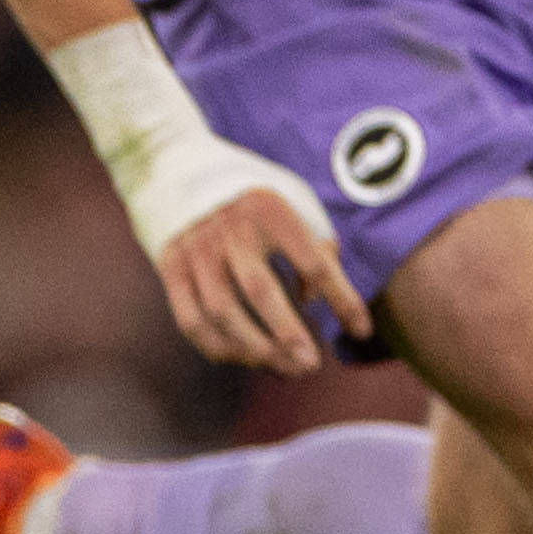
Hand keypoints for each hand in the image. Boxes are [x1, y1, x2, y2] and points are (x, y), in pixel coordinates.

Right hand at [158, 183, 370, 374]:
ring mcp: (195, 249)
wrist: (179, 167)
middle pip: (260, 290)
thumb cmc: (253, 198)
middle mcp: (229, 228)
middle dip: (288, 333)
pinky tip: (243, 358)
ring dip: (254, 348)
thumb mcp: (293, 203)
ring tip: (282, 367)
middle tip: (312, 365)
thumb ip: (314, 246)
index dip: (341, 298)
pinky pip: (191, 320)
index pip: (313, 261)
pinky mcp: (171, 268)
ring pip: (222, 312)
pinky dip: (217, 347)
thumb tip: (310, 301)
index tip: (361, 330)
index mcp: (269, 208)